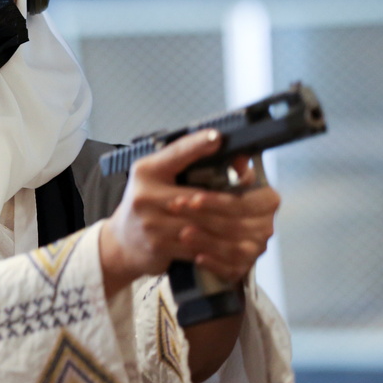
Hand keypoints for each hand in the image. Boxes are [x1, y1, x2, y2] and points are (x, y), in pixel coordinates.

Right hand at [97, 130, 280, 299]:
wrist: (121, 242)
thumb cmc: (146, 204)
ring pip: (203, 224)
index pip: (175, 153)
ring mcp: (151, 223)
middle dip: (232, 200)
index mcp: (146, 171)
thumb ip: (190, 163)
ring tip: (253, 224)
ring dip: (231, 226)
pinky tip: (234, 242)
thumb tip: (237, 156)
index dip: (196, 144)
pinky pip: (197, 245)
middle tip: (260, 200)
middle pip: (199, 197)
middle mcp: (145, 195)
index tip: (217, 137)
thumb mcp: (158, 175)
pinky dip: (219, 245)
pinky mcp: (159, 246)